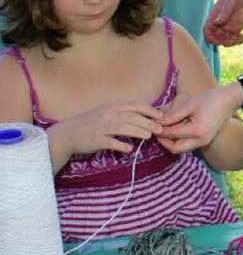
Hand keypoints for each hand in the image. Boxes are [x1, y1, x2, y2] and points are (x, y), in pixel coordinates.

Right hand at [49, 102, 163, 158]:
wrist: (69, 133)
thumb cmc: (94, 122)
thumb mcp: (109, 112)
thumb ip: (126, 112)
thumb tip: (147, 115)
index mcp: (114, 106)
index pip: (135, 105)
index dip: (150, 110)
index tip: (161, 116)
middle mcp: (108, 114)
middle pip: (132, 116)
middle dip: (148, 122)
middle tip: (160, 129)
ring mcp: (101, 127)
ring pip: (122, 128)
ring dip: (137, 131)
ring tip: (149, 136)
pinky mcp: (95, 140)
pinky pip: (110, 142)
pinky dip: (120, 145)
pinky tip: (130, 149)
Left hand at [156, 88, 236, 153]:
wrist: (229, 100)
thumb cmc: (210, 99)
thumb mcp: (190, 104)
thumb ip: (173, 114)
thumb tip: (158, 121)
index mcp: (197, 130)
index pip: (172, 133)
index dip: (159, 129)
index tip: (151, 124)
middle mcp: (201, 140)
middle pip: (176, 148)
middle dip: (164, 142)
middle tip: (155, 131)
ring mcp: (204, 141)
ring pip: (182, 149)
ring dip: (171, 142)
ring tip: (164, 131)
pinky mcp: (206, 140)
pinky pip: (188, 145)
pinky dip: (179, 140)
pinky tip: (174, 130)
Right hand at [203, 0, 242, 46]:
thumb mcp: (231, 0)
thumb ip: (225, 11)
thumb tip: (217, 22)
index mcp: (214, 15)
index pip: (208, 30)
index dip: (210, 38)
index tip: (218, 42)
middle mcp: (220, 22)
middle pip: (216, 37)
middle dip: (223, 41)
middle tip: (232, 39)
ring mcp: (228, 26)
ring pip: (226, 39)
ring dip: (231, 42)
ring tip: (239, 38)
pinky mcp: (237, 27)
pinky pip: (235, 38)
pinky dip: (238, 40)